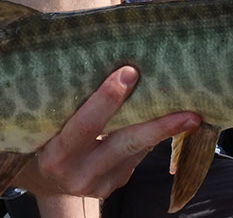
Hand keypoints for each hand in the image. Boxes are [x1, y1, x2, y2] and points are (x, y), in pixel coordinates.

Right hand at [10, 66, 200, 198]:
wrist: (40, 177)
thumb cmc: (43, 133)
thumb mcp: (46, 119)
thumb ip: (69, 96)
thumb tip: (102, 48)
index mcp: (55, 155)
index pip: (84, 126)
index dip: (106, 100)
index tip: (128, 73)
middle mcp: (77, 174)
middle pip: (124, 144)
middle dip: (157, 125)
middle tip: (186, 110)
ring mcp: (98, 183)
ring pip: (137, 151)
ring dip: (165, 130)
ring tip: (192, 115)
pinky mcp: (114, 184)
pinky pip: (137, 156)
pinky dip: (152, 135)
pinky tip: (172, 120)